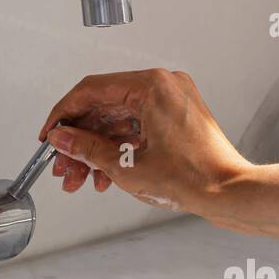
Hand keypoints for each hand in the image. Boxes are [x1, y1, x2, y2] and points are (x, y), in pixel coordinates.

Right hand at [38, 69, 249, 215]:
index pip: (91, 90)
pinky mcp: (178, 119)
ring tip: (81, 177)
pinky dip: (119, 148)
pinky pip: (138, 128)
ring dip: (97, 149)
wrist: (228, 193)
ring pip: (119, 121)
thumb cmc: (193, 177)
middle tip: (64, 165)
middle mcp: (164, 86)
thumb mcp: (125, 165)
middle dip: (80, 140)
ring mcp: (173, 102)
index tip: (50, 135)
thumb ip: (87, 148)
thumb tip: (62, 139)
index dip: (64, 115)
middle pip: (105, 107)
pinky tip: (104, 173)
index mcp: (152, 85)